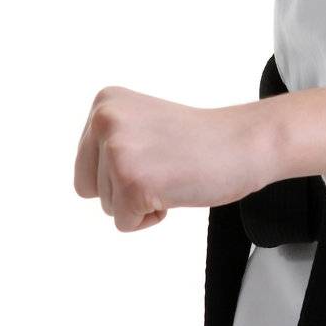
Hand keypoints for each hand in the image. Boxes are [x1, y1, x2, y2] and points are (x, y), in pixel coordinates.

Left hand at [73, 84, 269, 232]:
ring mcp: (117, 150)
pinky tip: (175, 189)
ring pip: (107, 207)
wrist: (243, 143)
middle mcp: (104, 120)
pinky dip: (151, 218)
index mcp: (104, 102)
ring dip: (141, 201)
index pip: (85, 164)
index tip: (156, 151)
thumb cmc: (198, 140)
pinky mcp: (132, 182)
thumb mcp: (139, 123)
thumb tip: (83, 181)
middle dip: (123, 189)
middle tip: (163, 165)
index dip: (120, 171)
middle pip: (88, 187)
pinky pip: (126, 224)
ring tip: (172, 173)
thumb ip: (109, 139)